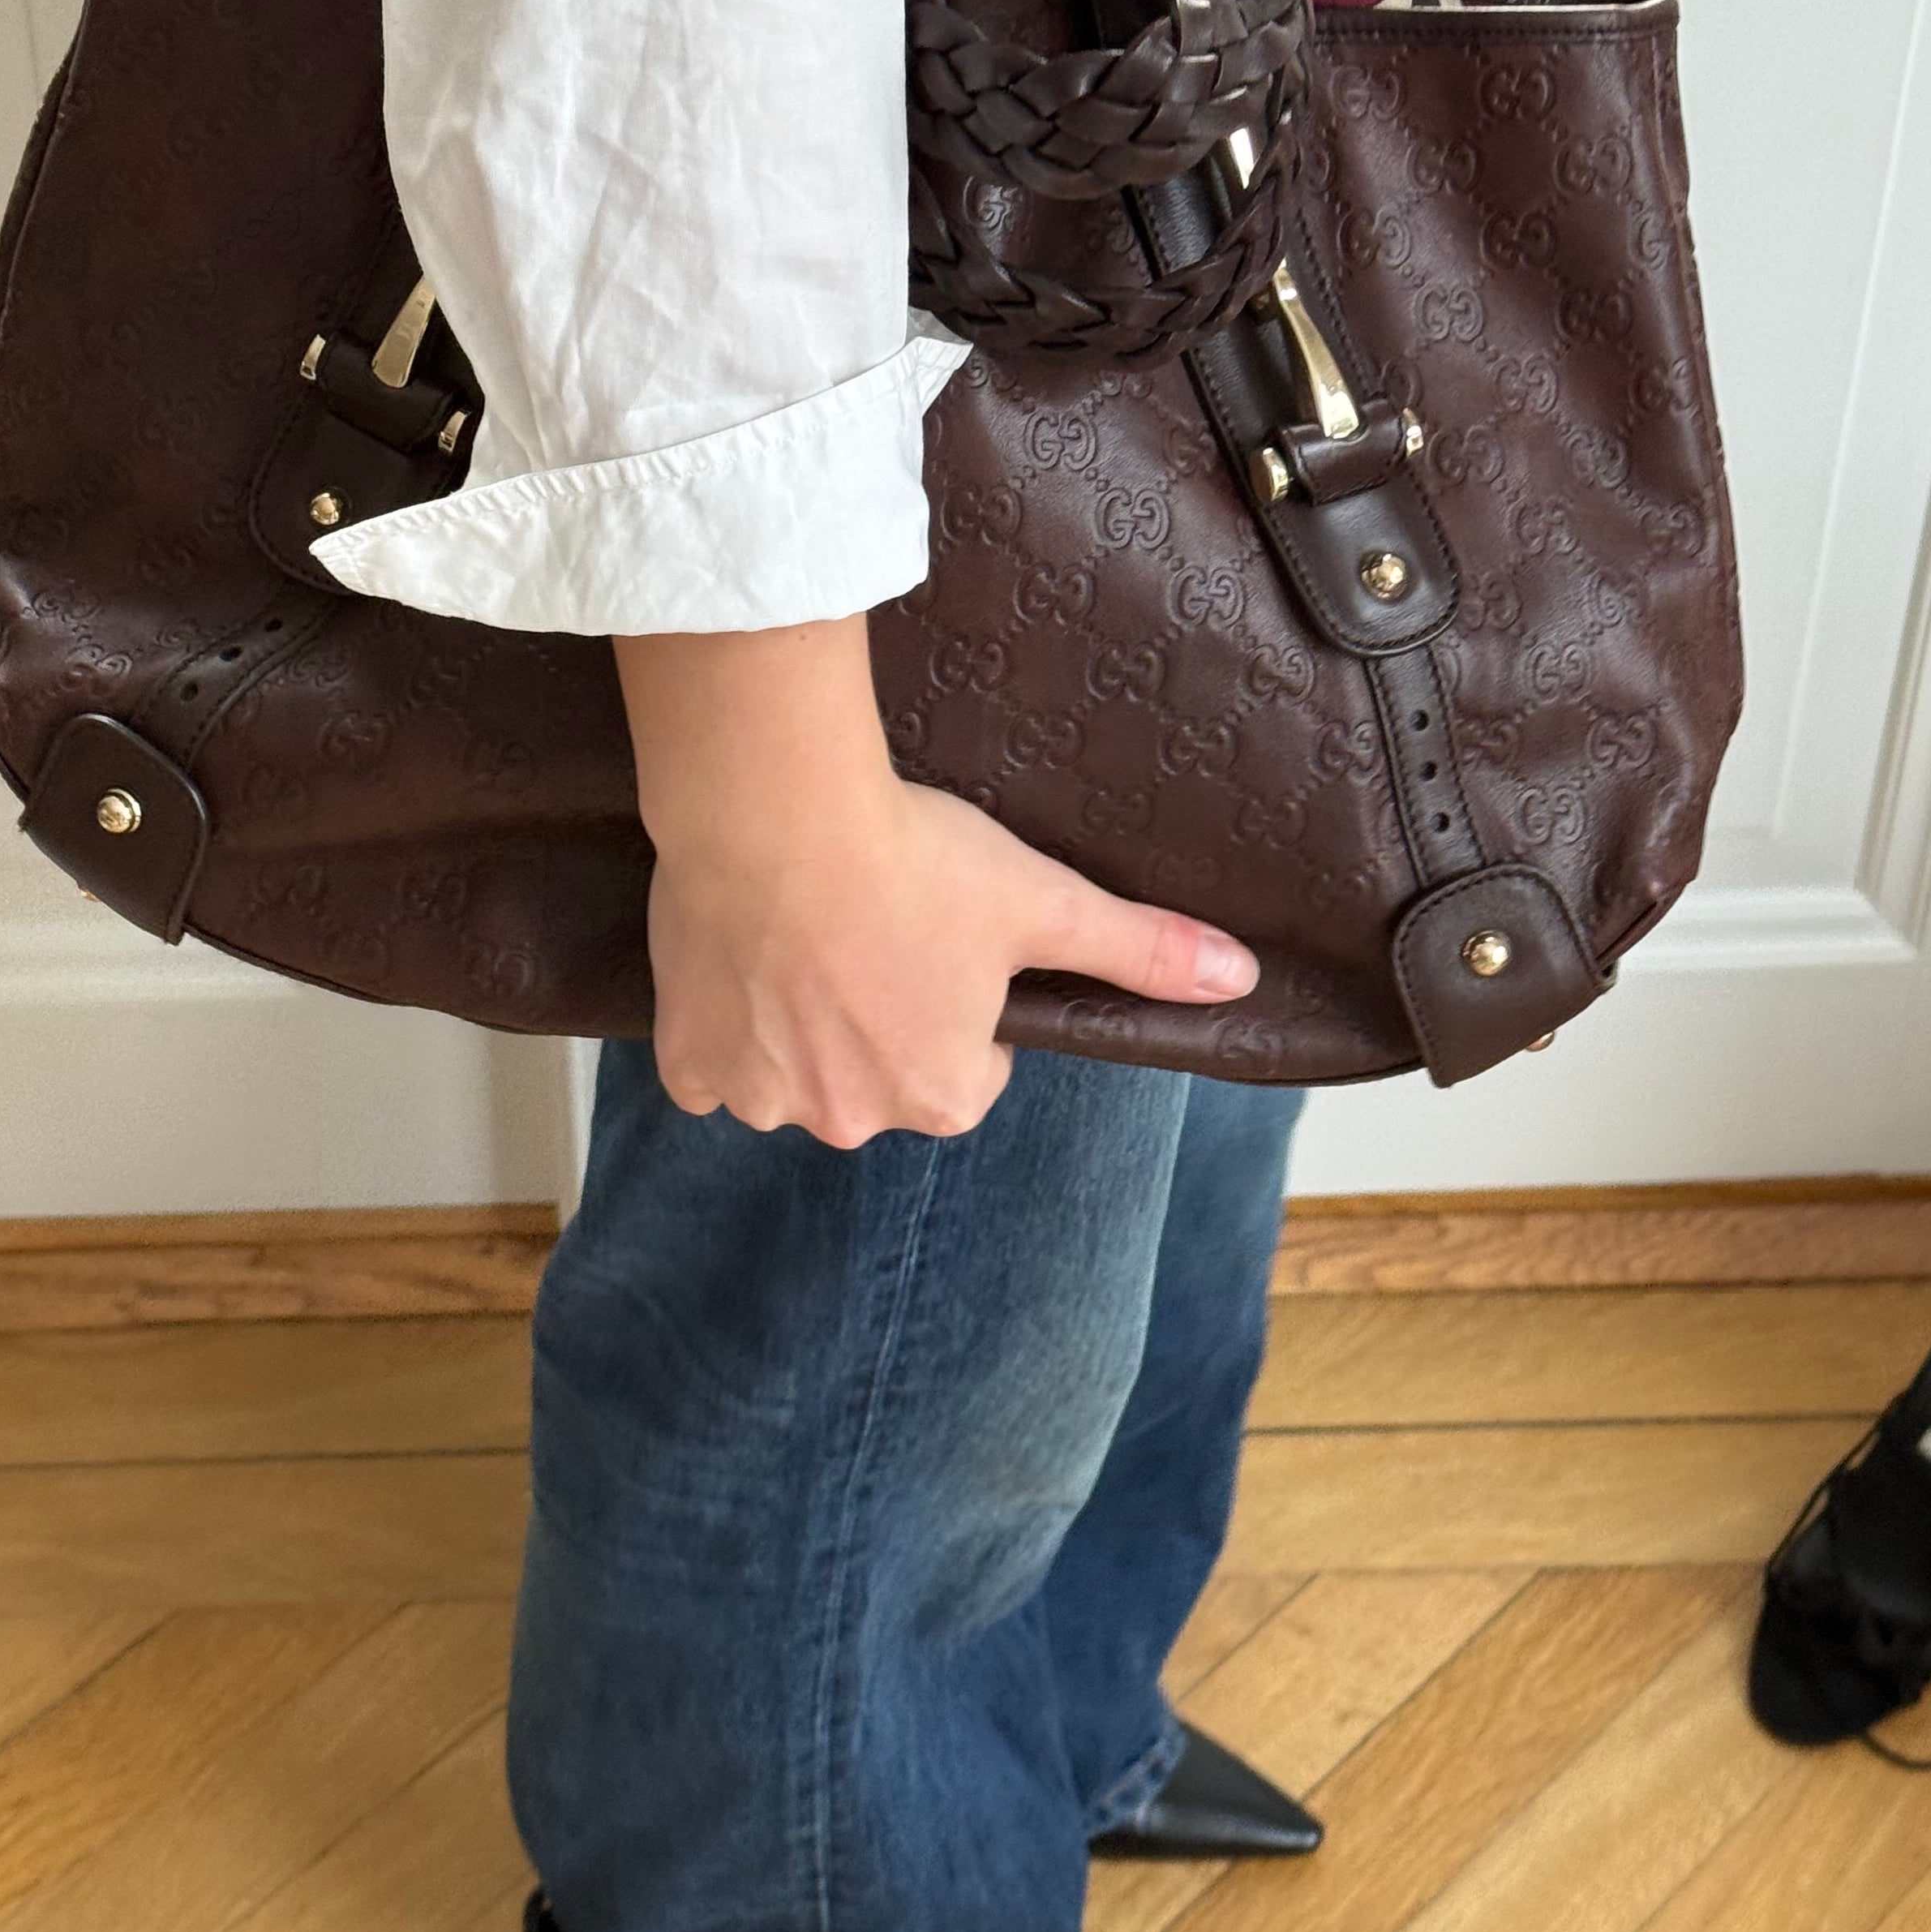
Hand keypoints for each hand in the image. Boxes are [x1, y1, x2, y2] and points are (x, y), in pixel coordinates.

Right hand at [619, 619, 1256, 1145]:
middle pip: (875, 1077)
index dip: (955, 1004)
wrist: (776, 813)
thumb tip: (1239, 979)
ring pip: (791, 1073)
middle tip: (868, 927)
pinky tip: (741, 965)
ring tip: (804, 933)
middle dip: (875, 1019)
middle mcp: (851, 1118)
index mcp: (942, 1097)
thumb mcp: (1042, 901)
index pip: (965, 1072)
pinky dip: (720, 1029)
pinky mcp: (691, 1064)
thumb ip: (1140, 950)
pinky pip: (709, 1070)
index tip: (937, 943)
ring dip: (796, 1024)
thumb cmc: (914, 859)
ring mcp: (763, 1098)